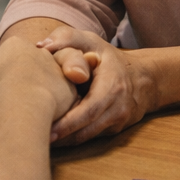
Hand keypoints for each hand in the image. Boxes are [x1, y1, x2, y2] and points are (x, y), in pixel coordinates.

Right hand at [0, 32, 77, 121]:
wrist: (22, 101)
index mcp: (16, 45)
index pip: (14, 52)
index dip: (9, 67)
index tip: (4, 81)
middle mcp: (39, 51)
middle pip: (34, 61)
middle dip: (29, 75)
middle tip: (19, 94)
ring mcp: (56, 67)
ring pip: (50, 76)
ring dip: (43, 88)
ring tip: (32, 105)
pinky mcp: (69, 85)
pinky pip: (63, 93)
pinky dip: (56, 102)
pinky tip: (46, 112)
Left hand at [37, 26, 157, 145]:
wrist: (143, 79)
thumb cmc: (109, 58)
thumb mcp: (91, 41)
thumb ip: (67, 38)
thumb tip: (41, 47)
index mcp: (112, 86)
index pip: (89, 110)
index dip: (68, 123)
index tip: (47, 130)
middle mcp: (118, 108)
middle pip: (86, 130)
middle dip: (61, 137)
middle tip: (35, 139)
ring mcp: (117, 122)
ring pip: (86, 137)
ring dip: (64, 141)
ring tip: (40, 141)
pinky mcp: (112, 130)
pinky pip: (90, 137)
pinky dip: (71, 138)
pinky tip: (53, 136)